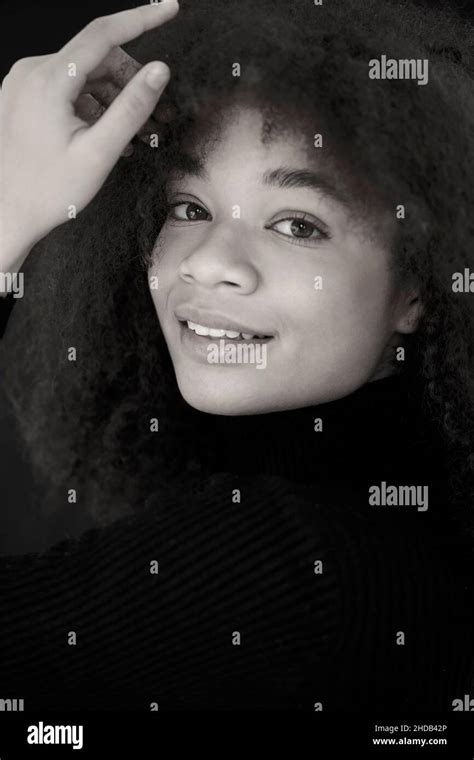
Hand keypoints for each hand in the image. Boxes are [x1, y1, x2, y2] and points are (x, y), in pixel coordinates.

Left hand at [0, 1, 178, 274]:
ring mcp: (25, 83)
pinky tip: (107, 133)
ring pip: (84, 75)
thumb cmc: (48, 190)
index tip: (170, 9)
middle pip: (96, 58)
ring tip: (134, 135)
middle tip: (158, 117)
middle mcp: (32, 73)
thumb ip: (132, 108)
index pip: (103, 34)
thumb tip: (159, 71)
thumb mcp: (99, 152)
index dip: (142, 19)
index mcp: (48, 81)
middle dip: (130, 82)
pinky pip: (68, 88)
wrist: (9, 214)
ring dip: (113, 98)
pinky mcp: (23, 96)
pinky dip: (92, 105)